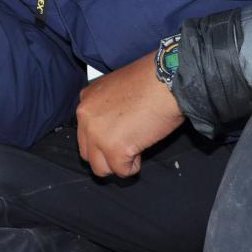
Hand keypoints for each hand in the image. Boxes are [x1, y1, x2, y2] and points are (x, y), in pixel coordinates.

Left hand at [76, 52, 184, 177]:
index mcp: (86, 100)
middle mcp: (85, 117)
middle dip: (107, 154)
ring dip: (117, 163)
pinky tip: (142, 149)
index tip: (120, 133)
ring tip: (134, 148)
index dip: (104, 137)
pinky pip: (121, 171)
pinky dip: (133, 167)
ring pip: (100, 167)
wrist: (167, 80)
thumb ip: (106, 107)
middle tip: (128, 144)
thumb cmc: (150, 80)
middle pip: (88, 153)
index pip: (84, 132)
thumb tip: (110, 128)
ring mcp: (97, 135)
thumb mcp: (116, 87)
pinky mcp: (115, 149)